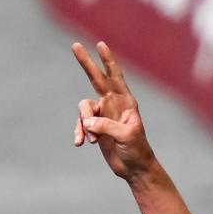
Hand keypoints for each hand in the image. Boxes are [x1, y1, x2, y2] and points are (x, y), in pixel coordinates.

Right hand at [72, 41, 156, 180]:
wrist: (134, 169)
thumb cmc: (137, 150)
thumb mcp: (126, 136)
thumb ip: (106, 126)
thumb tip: (87, 122)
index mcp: (126, 102)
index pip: (116, 76)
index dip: (108, 61)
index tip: (101, 44)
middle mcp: (113, 104)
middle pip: (96, 78)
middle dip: (86, 63)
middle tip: (75, 45)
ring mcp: (102, 115)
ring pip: (83, 109)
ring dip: (84, 124)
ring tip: (91, 141)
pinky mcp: (94, 127)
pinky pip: (81, 124)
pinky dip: (79, 132)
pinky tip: (80, 144)